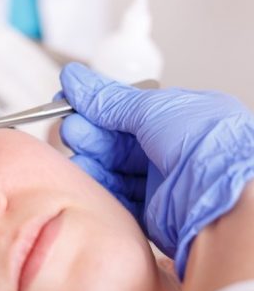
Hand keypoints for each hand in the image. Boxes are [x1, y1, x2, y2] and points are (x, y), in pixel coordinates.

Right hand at [58, 63, 253, 277]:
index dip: (95, 105)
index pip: (127, 109)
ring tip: (74, 149)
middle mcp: (172, 148)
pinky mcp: (153, 211)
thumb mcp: (153, 109)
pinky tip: (83, 171)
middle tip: (69, 127)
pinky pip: (117, 194)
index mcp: (180, 117)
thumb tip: (74, 79)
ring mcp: (163, 180)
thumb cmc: (206, 146)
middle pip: (117, 139)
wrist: (223, 202)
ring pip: (114, 166)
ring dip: (90, 157)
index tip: (67, 101)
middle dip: (90, 131)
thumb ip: (108, 100)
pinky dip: (98, 183)